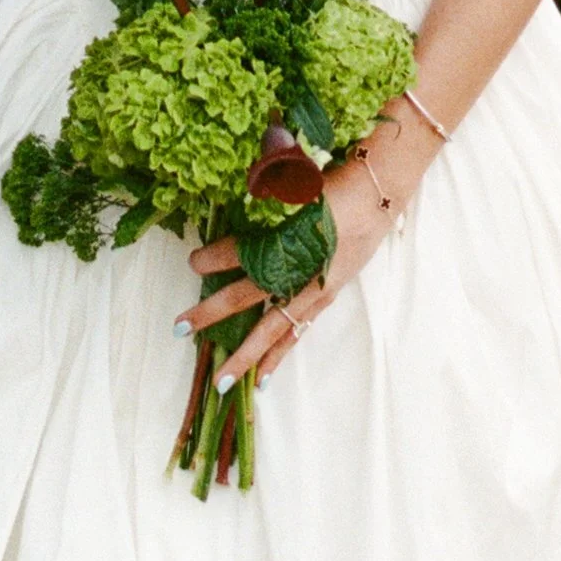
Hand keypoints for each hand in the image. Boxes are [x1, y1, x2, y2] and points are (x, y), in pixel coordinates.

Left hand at [178, 123, 434, 391]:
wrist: (381, 190)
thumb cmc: (338, 179)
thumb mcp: (302, 178)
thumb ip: (272, 182)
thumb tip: (241, 181)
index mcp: (297, 238)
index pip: (247, 253)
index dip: (218, 257)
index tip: (193, 261)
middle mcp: (305, 270)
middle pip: (251, 295)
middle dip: (213, 312)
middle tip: (179, 328)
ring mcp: (317, 288)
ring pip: (274, 328)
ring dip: (246, 353)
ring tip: (222, 382)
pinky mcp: (326, 296)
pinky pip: (298, 333)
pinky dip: (278, 355)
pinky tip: (262, 379)